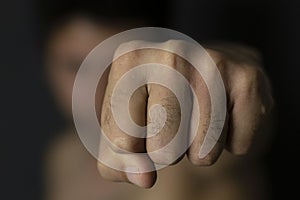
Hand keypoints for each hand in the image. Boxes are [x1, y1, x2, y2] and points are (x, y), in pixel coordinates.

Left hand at [96, 40, 272, 187]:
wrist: (197, 71)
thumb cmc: (154, 103)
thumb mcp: (123, 129)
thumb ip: (119, 162)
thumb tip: (144, 177)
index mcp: (130, 59)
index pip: (123, 141)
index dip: (133, 149)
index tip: (139, 126)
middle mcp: (171, 52)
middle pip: (164, 149)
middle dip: (166, 150)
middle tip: (170, 121)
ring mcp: (213, 62)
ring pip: (203, 153)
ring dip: (197, 148)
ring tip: (195, 116)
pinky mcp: (248, 78)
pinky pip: (238, 146)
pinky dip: (229, 142)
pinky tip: (221, 112)